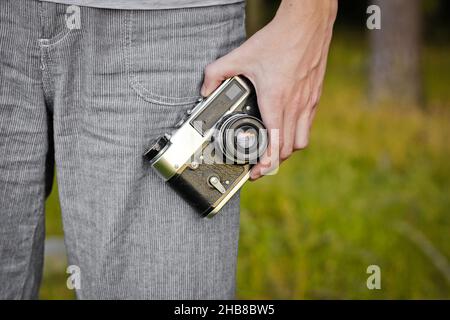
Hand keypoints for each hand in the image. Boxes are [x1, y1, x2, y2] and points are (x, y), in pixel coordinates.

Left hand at [201, 0, 336, 179]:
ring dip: (286, 150)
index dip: (266, 164)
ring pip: (301, 141)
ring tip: (273, 150)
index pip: (274, 143)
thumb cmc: (278, 40)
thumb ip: (216, 73)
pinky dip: (296, 134)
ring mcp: (307, 102)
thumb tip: (204, 90)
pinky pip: (308, 126)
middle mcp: (294, 105)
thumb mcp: (241, 55)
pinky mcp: (315, 97)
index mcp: (276, 99)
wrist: (307, 24)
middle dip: (272, 162)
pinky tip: (285, 128)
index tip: (256, 171)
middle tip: (260, 166)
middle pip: (287, 149)